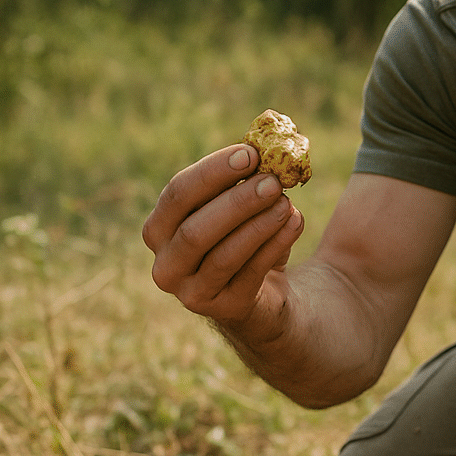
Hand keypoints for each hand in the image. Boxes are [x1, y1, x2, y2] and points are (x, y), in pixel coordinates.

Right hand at [142, 144, 304, 331]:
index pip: (178, 194)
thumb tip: (268, 145)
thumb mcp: (240, 206)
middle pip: (196, 229)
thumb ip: (245, 179)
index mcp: (159, 229)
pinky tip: (295, 222)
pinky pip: (250, 274)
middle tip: (273, 181)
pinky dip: (275, 245)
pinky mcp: (224, 310)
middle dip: (237, 201)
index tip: (251, 153)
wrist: (264, 293)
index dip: (213, 172)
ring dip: (258, 224)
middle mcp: (166, 264)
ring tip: (287, 202)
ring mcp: (191, 293)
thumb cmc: (245, 237)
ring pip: (224, 255)